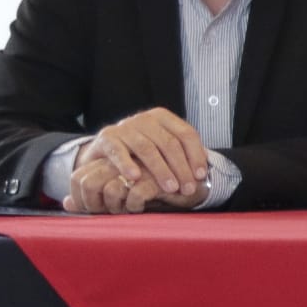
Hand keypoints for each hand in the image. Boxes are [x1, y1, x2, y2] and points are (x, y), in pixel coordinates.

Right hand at [65, 108, 210, 214]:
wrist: (103, 152)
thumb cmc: (139, 154)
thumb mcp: (162, 149)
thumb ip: (182, 154)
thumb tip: (203, 171)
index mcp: (163, 118)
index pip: (186, 134)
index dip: (196, 155)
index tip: (201, 176)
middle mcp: (144, 119)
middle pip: (169, 143)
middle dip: (181, 168)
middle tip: (187, 189)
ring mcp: (124, 127)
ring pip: (147, 148)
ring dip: (161, 170)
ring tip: (170, 188)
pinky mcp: (106, 137)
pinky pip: (118, 151)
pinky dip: (127, 164)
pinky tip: (136, 178)